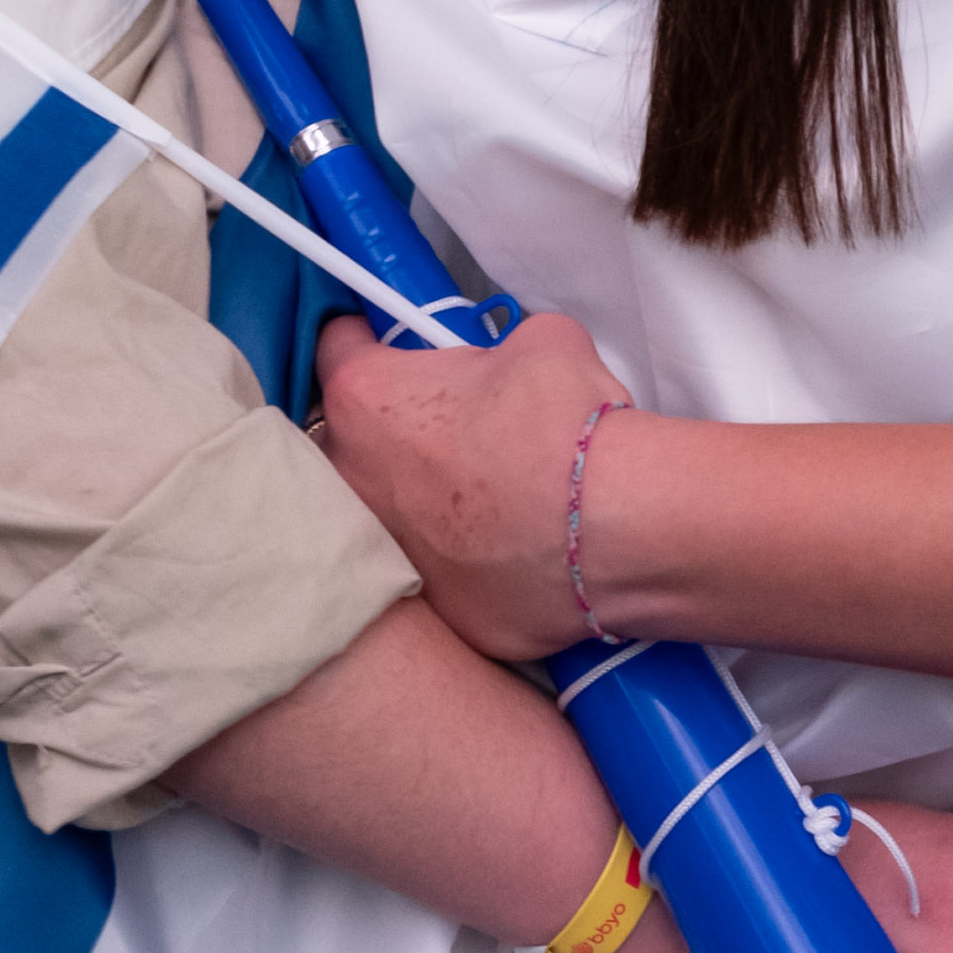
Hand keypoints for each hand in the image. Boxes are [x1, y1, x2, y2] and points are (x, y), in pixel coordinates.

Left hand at [309, 309, 636, 660]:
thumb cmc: (565, 422)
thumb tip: (508, 369)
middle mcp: (354, 482)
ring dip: (427, 509)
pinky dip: (473, 567)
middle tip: (455, 431)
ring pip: (394, 523)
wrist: (615, 522)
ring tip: (491, 502)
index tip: (394, 346)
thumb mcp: (538, 340)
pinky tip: (518, 553)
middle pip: (353, 444)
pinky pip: (447, 579)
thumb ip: (496, 351)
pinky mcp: (439, 612)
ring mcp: (389, 556)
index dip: (370, 340)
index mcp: (365, 401)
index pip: (336, 349)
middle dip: (394, 436)